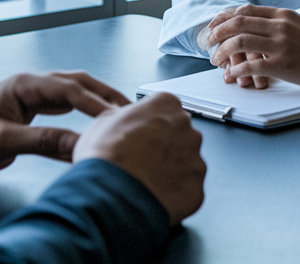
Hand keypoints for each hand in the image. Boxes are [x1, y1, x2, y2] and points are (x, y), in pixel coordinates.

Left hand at [0, 70, 127, 174]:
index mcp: (24, 85)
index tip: (116, 118)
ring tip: (123, 114)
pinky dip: (87, 109)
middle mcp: (32, 85)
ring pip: (76, 91)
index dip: (95, 103)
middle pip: (79, 83)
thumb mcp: (0, 142)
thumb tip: (78, 145)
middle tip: (132, 112)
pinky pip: (68, 103)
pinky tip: (100, 120)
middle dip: (106, 95)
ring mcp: (34, 94)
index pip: (69, 89)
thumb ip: (40, 141)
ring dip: (100, 100)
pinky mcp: (34, 107)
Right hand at [74, 93, 205, 224]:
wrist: (111, 197)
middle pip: (178, 134)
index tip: (140, 135)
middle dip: (163, 146)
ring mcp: (195, 158)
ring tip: (145, 181)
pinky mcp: (197, 187)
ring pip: (186, 162)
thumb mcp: (102, 122)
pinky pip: (187, 188)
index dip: (149, 124)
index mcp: (166, 104)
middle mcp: (186, 127)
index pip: (164, 108)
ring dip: (170, 170)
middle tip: (141, 160)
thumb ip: (123, 117)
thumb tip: (123, 122)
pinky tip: (154, 196)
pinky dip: (174, 193)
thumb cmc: (105, 158)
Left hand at [205, 5, 299, 92]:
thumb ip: (276, 23)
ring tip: (216, 60)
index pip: (244, 10)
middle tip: (207, 42)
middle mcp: (280, 25)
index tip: (213, 27)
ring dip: (223, 51)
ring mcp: (282, 44)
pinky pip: (251, 64)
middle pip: (238, 22)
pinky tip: (232, 74)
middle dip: (217, 32)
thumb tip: (250, 27)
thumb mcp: (297, 26)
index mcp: (282, 14)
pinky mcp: (284, 64)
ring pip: (240, 41)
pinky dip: (237, 69)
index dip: (223, 18)